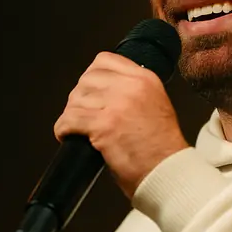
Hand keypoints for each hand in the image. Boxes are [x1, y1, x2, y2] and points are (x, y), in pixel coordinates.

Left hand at [54, 51, 188, 197]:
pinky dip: (63, 129)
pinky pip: (70, 119)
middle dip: (80, 97)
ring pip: (76, 100)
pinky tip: (67, 135)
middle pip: (87, 79)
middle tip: (82, 113)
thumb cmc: (163, 149)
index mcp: (146, 79)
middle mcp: (131, 86)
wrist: (168, 171)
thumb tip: (106, 92)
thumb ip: (135, 92)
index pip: (105, 60)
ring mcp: (117, 105)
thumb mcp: (157, 105)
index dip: (92, 76)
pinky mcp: (103, 125)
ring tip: (76, 127)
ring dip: (71, 115)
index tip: (90, 90)